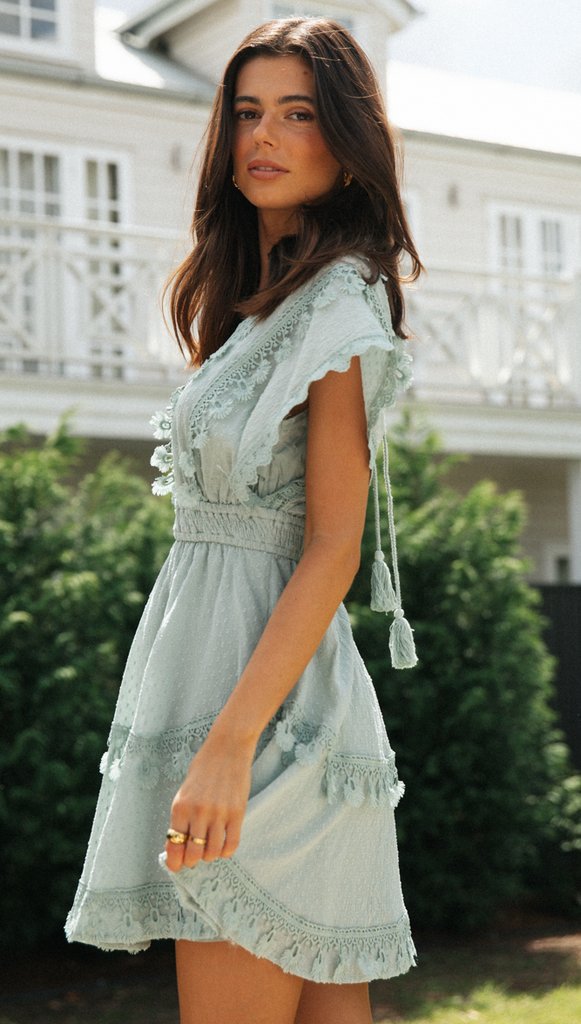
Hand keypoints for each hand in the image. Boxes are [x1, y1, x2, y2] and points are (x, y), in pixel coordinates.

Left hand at [164, 733, 253, 871]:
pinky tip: (223, 847)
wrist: (227, 748)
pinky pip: (231, 844)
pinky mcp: (237, 813)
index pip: (174, 844)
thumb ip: (182, 816)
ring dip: (209, 856)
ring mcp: (219, 814)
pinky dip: (226, 851)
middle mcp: (198, 812)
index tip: (176, 867)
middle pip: (193, 853)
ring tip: (209, 850)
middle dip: (192, 860)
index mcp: (181, 807)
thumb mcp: (185, 791)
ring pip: (212, 852)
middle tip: (194, 858)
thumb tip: (180, 844)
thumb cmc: (204, 768)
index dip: (174, 861)